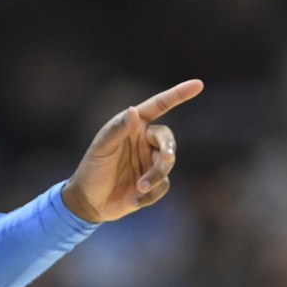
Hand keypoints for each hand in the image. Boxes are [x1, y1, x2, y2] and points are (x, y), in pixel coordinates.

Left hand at [61, 79, 203, 221]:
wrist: (89, 201)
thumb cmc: (92, 169)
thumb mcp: (101, 148)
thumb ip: (117, 130)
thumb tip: (133, 111)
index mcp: (134, 126)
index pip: (159, 106)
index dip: (178, 95)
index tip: (198, 84)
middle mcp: (145, 141)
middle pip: (167, 139)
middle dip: (168, 149)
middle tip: (166, 158)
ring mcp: (150, 162)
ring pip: (167, 164)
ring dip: (155, 176)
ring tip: (139, 187)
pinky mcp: (154, 183)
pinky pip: (163, 186)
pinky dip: (151, 194)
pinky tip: (133, 200)